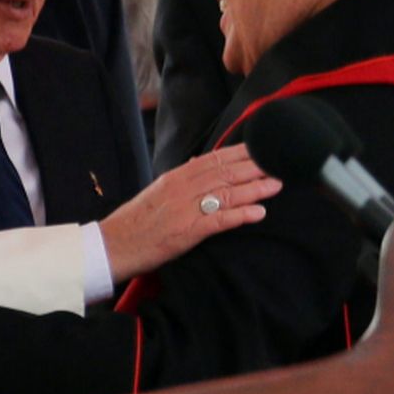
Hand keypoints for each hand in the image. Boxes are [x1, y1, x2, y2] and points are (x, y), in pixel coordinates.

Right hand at [100, 145, 280, 281]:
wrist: (113, 245)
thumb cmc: (136, 221)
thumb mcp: (158, 191)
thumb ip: (180, 178)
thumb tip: (196, 162)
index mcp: (176, 176)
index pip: (214, 159)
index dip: (241, 153)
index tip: (263, 148)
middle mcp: (182, 187)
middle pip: (225, 172)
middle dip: (254, 167)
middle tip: (280, 163)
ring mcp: (185, 208)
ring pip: (226, 193)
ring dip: (254, 188)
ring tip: (277, 184)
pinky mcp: (187, 231)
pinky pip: (219, 220)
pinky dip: (240, 215)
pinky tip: (259, 213)